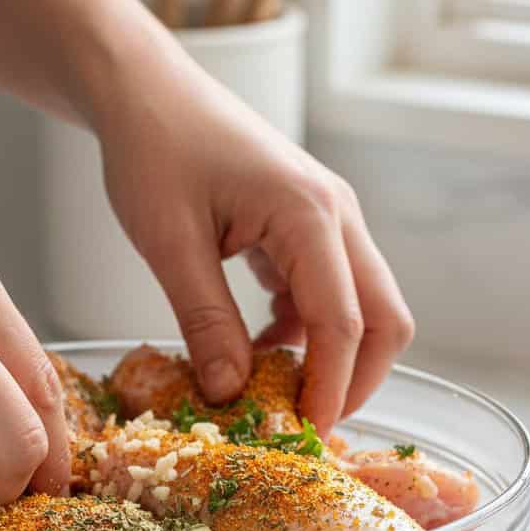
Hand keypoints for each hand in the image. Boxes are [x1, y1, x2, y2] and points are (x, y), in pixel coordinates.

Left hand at [97, 56, 413, 433]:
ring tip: (278, 398)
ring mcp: (328, 221)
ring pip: (363, 308)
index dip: (329, 389)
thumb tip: (229, 393)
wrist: (147, 91)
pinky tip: (257, 350)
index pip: (343, 322)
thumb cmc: (153, 150)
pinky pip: (327, 293)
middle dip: (354, 380)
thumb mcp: (169, 243)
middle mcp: (337, 215)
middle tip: (306, 427)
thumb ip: (205, 319)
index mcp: (309, 214)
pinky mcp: (307, 229)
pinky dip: (304, 333)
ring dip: (332, 358)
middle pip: (382, 319)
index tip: (305, 438)